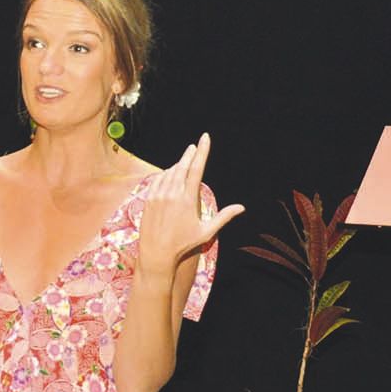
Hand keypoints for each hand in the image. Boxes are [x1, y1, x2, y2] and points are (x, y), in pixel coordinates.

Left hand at [139, 133, 243, 276]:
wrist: (156, 253)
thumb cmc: (183, 244)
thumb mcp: (206, 232)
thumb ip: (224, 217)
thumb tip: (242, 207)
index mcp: (188, 199)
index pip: (196, 168)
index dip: (202, 151)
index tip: (205, 138)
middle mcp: (172, 194)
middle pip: (182, 166)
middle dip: (190, 154)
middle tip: (195, 145)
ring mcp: (158, 196)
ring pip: (169, 173)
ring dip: (178, 165)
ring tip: (184, 161)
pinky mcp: (148, 199)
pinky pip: (157, 180)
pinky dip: (165, 174)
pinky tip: (169, 174)